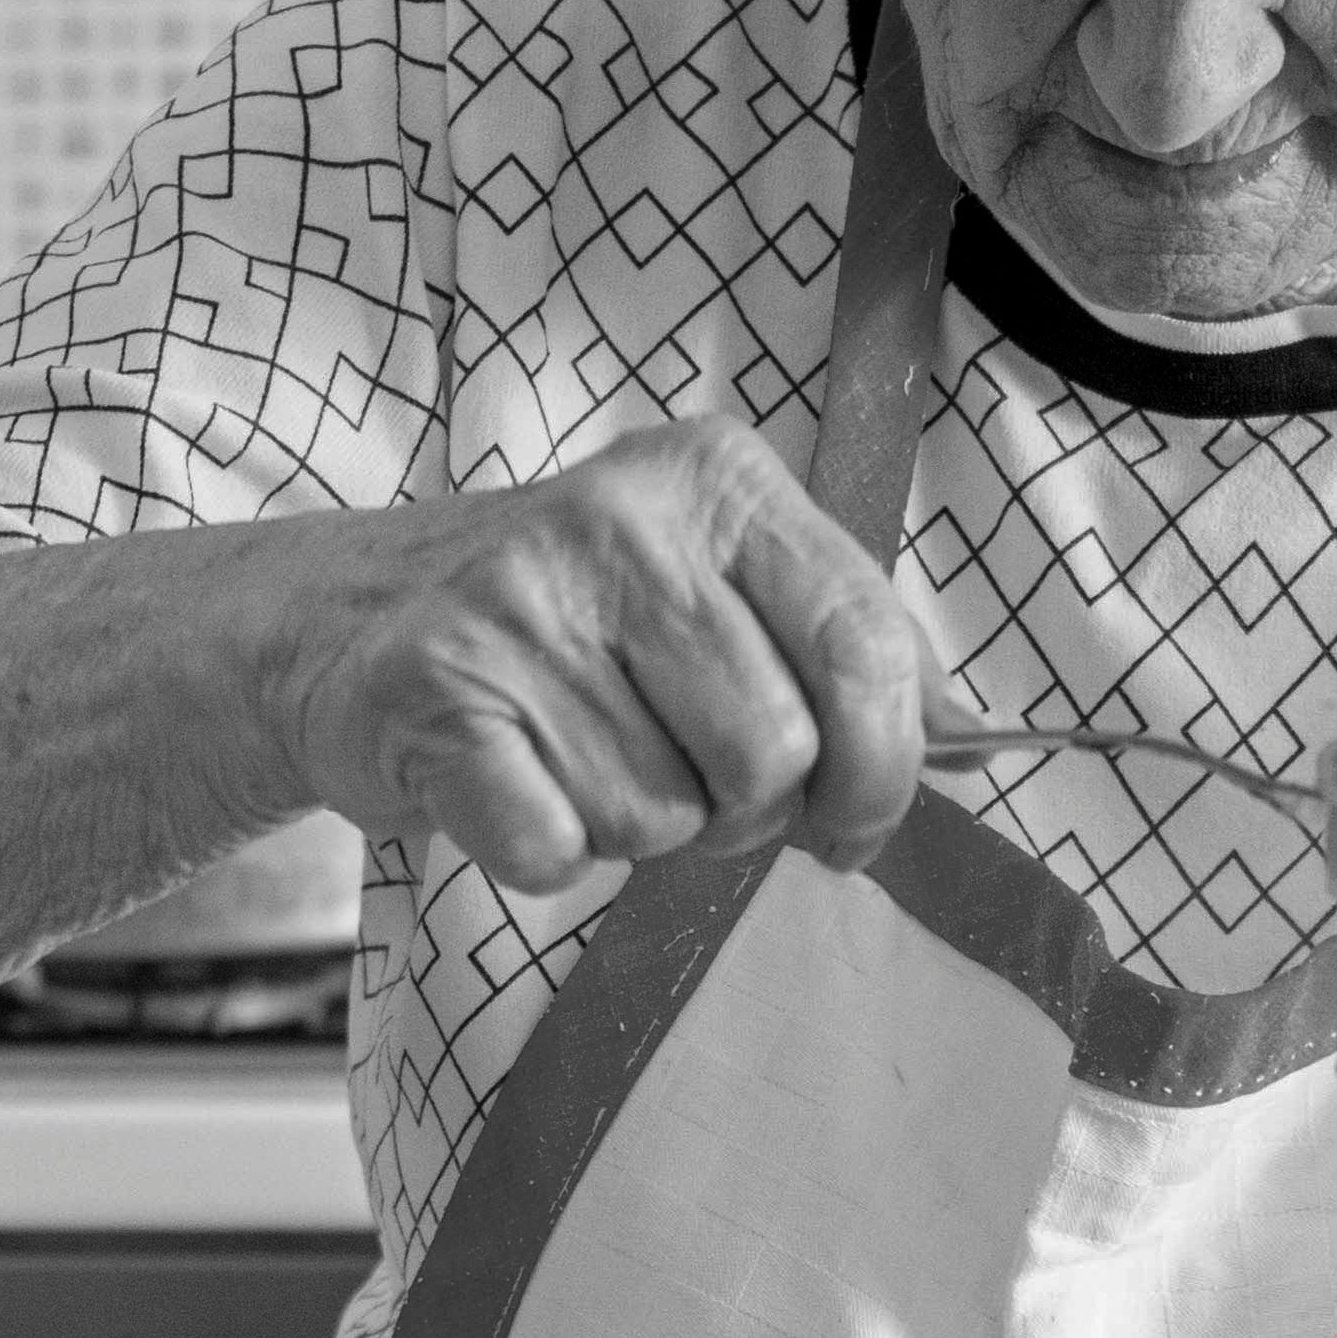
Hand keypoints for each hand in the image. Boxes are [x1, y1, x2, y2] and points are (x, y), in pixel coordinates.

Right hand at [271, 418, 933, 893]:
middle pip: (776, 755)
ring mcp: (520, 604)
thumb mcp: (721, 592)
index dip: (884, 773)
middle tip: (680, 779)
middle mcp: (622, 520)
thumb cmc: (573, 628)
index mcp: (718, 482)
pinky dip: (548, 855)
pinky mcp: (438, 694)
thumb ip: (852, 657)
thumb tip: (986, 740)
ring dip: (638, 831)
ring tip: (580, 760)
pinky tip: (516, 787)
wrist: (350, 623)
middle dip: (745, 813)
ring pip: (666, 818)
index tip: (855, 825)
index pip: (866, 649)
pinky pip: (558, 850)